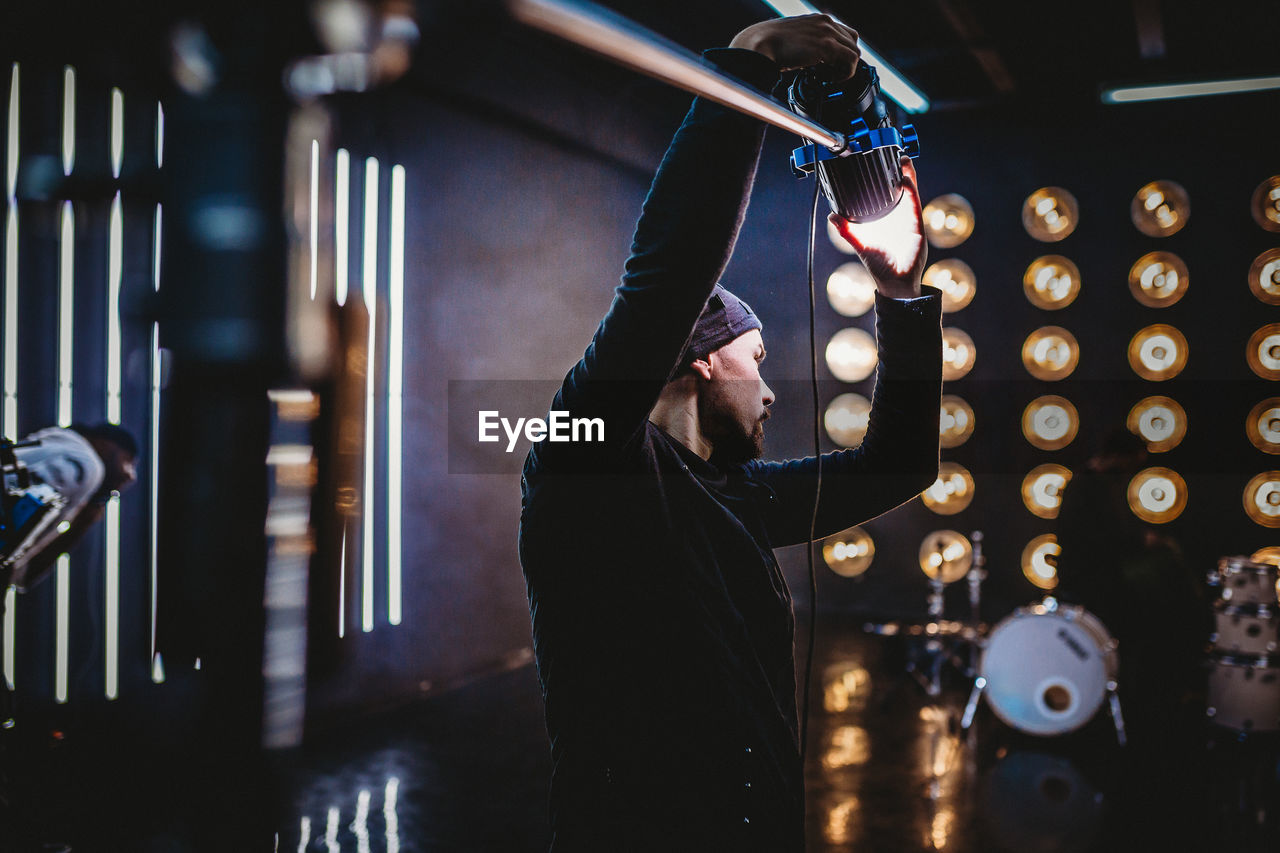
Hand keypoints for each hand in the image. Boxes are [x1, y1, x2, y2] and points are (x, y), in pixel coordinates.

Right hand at [729, 14, 859, 80]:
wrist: (759, 44)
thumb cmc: (769, 44)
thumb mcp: (793, 38)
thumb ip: (805, 43)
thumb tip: (809, 58)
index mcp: (818, 20)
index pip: (844, 33)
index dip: (841, 52)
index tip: (832, 65)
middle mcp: (826, 22)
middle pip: (852, 42)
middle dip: (844, 61)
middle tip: (830, 74)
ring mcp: (827, 33)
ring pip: (854, 52)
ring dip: (845, 68)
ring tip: (828, 78)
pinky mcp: (827, 46)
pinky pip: (850, 61)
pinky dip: (845, 74)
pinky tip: (829, 79)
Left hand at [828, 157, 926, 297]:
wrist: (895, 282)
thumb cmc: (879, 265)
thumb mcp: (860, 244)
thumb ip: (847, 230)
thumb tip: (831, 216)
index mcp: (883, 219)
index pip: (884, 195)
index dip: (883, 179)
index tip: (877, 163)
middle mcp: (897, 217)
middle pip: (898, 189)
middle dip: (897, 172)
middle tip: (892, 153)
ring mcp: (907, 219)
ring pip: (908, 192)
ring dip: (907, 175)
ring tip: (902, 159)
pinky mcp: (915, 225)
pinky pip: (914, 205)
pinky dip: (911, 192)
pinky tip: (907, 179)